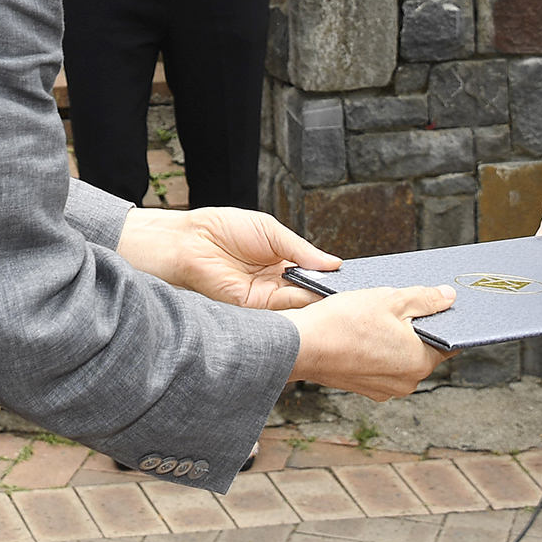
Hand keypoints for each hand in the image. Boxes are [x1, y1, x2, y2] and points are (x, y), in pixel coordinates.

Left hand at [116, 206, 340, 310]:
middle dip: (327, 294)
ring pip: (298, 305)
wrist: (190, 241)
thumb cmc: (225, 229)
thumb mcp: (273, 232)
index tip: (351, 281)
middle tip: (350, 294)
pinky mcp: (251, 309)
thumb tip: (334, 264)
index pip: (312, 275)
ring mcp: (263, 298)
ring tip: (335, 295)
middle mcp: (274, 284)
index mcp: (281, 263)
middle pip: (308, 294)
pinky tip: (312, 300)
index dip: (329, 278)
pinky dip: (296, 308)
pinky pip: (279, 312)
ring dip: (315, 301)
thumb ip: (302, 250)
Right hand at [282, 283, 455, 399]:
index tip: (437, 306)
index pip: (447, 342)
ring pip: (399, 357)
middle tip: (398, 305)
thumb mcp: (391, 299)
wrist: (301, 345)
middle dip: (415, 328)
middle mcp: (405, 382)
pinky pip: (380, 365)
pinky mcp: (364, 387)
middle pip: (422, 349)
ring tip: (375, 317)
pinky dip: (376, 350)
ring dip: (393, 339)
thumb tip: (448, 298)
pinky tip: (362, 332)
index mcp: (419, 362)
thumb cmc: (343, 323)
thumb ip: (426, 299)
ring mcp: (383, 389)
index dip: (444, 321)